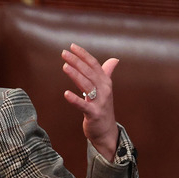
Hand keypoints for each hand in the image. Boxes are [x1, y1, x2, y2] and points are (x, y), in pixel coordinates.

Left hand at [61, 43, 119, 160]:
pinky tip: (66, 94)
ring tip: (65, 66)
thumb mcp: (105, 90)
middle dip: (77, 61)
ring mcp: (100, 102)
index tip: (72, 46)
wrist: (106, 131)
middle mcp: (104, 90)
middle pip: (89, 72)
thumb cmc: (102, 108)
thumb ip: (107, 74)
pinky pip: (83, 106)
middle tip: (64, 53)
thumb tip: (114, 60)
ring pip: (87, 85)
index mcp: (105, 82)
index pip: (94, 65)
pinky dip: (75, 99)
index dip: (83, 55)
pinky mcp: (94, 114)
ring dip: (76, 75)